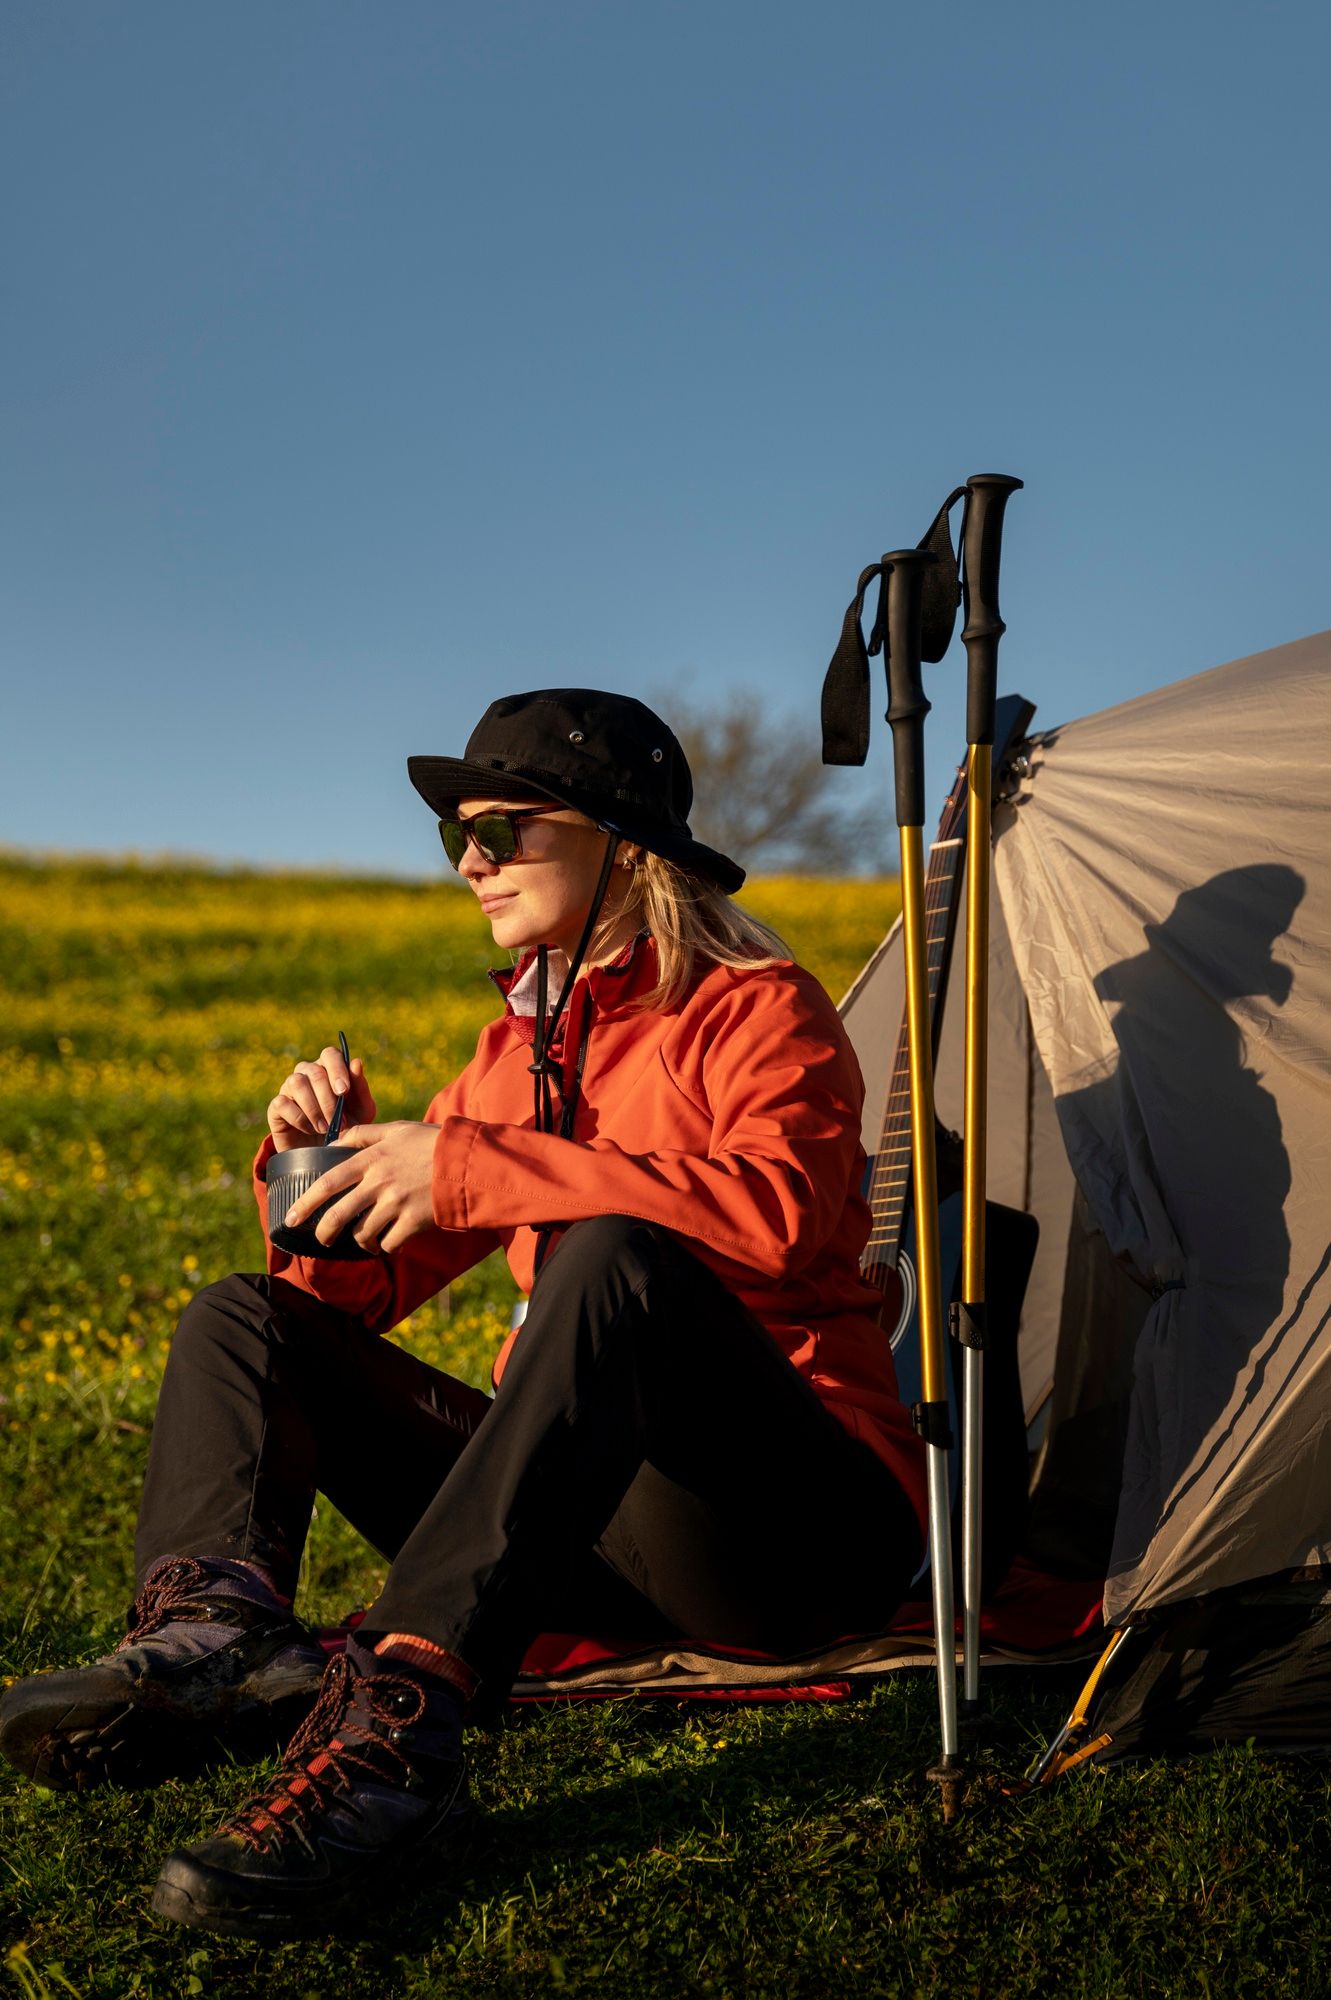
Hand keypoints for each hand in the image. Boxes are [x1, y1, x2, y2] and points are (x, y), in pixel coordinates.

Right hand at [267, 1046, 377, 1152]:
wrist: (325, 1154)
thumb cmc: (346, 1127)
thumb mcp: (361, 1112)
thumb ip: (360, 1088)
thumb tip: (357, 1062)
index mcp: (329, 1069)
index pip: (330, 1054)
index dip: (337, 1069)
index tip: (344, 1091)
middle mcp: (307, 1074)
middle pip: (314, 1071)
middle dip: (328, 1099)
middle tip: (339, 1122)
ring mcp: (289, 1088)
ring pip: (296, 1082)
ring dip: (313, 1108)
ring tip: (325, 1128)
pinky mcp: (276, 1106)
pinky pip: (282, 1102)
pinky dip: (298, 1118)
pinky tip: (309, 1129)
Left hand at [282, 1121, 439, 1254]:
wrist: (468, 1162)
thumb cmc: (431, 1143)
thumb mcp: (397, 1129)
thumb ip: (364, 1134)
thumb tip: (336, 1140)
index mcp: (372, 1159)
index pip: (328, 1182)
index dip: (306, 1202)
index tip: (291, 1217)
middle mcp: (379, 1183)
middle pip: (339, 1215)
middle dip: (324, 1233)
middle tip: (321, 1240)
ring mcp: (396, 1204)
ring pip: (364, 1234)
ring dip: (361, 1242)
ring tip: (367, 1241)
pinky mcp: (414, 1222)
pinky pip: (390, 1243)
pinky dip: (387, 1246)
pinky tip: (392, 1242)